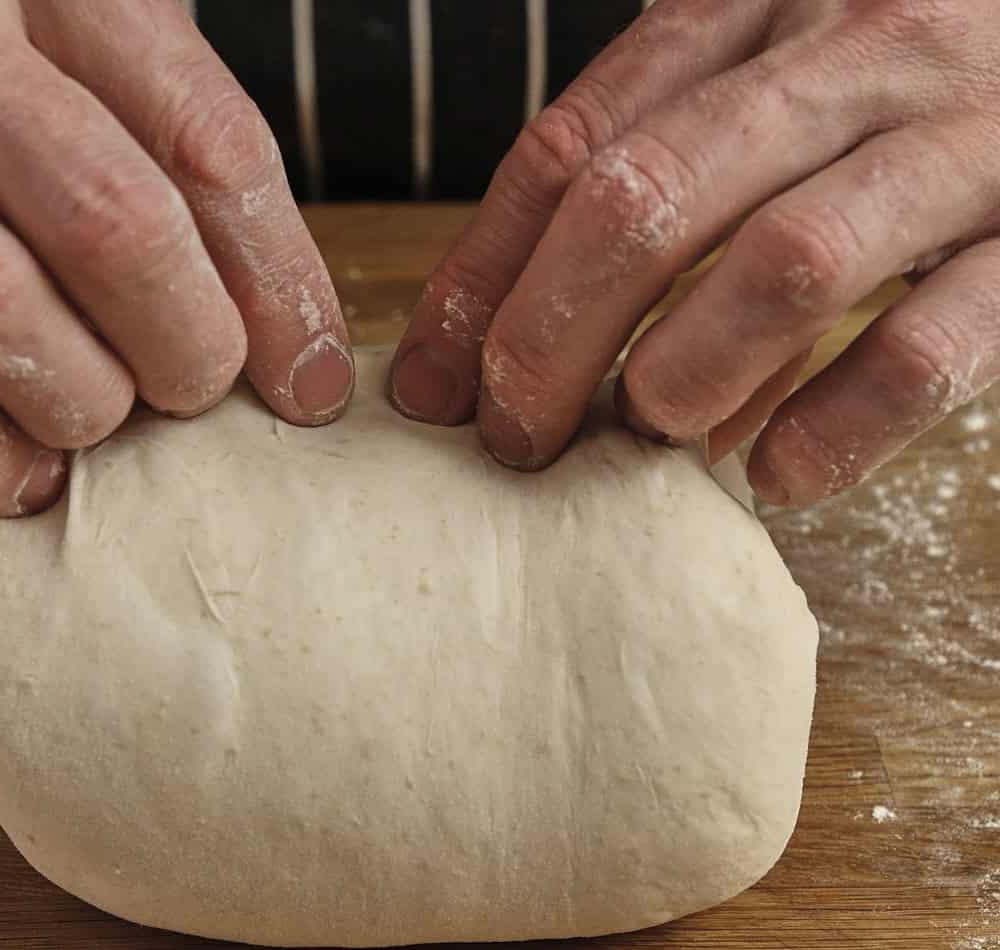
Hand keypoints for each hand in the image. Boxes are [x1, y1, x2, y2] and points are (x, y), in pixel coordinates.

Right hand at [0, 1, 350, 514]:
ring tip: (108, 418)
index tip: (310, 378)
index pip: (207, 149)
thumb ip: (164, 123)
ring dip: (80, 403)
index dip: (281, 290)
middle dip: (188, 351)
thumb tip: (281, 331)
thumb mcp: (77, 7)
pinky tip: (20, 468)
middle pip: (113, 230)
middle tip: (197, 387)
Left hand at [391, 0, 999, 504]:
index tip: (430, 389)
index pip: (572, 146)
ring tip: (649, 436)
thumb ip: (666, 188)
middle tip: (516, 438)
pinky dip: (832, 430)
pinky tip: (776, 474)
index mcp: (754, 7)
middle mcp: (852, 49)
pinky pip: (925, 350)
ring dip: (682, 374)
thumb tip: (539, 361)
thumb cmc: (898, 97)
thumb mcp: (768, 97)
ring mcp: (959, 138)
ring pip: (782, 261)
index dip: (480, 278)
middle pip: (645, 198)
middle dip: (552, 340)